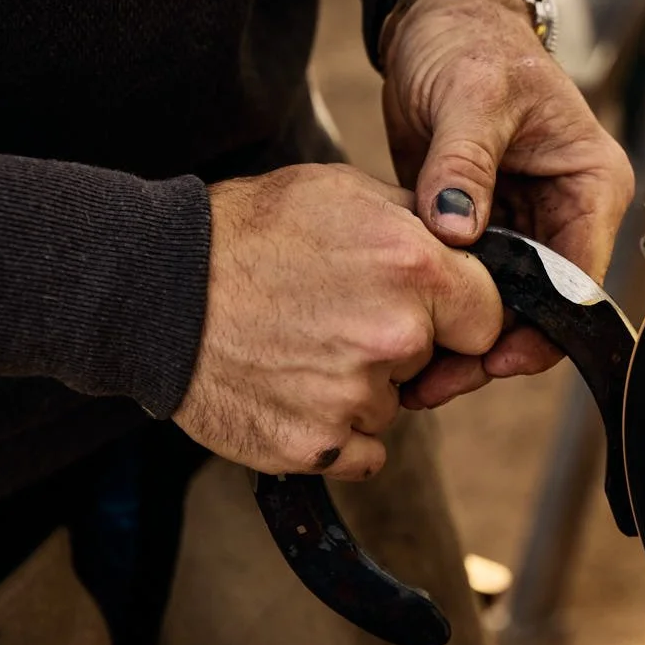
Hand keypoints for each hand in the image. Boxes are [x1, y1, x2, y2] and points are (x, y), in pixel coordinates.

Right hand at [173, 164, 503, 479]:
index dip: (459, 312)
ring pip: (394, 406)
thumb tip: (468, 244)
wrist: (157, 291)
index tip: (429, 308)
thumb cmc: (249, 232)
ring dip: (364, 386)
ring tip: (303, 345)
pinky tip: (296, 389)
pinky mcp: (317, 446)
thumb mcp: (341, 192)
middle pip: (436, 363)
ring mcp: (356, 398)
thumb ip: (417, 222)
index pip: (488, 316)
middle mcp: (396, 337)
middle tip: (341, 317)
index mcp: (415, 269)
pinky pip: (364, 452)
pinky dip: (338, 432)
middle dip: (406, 346)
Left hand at [380, 0, 633, 408]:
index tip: (490, 354)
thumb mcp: (470, 94)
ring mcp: (526, 225)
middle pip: (544, 305)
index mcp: (591, 184)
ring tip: (416, 373)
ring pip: (506, 305)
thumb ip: (463, 163)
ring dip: (465, 337)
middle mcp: (567, 213)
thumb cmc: (470, 44)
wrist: (436, 25)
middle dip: (494, 344)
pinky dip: (445, 309)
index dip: (541, 325)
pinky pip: (472, 285)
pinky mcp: (485, 229)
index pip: (581, 276)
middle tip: (438, 378)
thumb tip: (456, 232)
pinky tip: (407, 330)